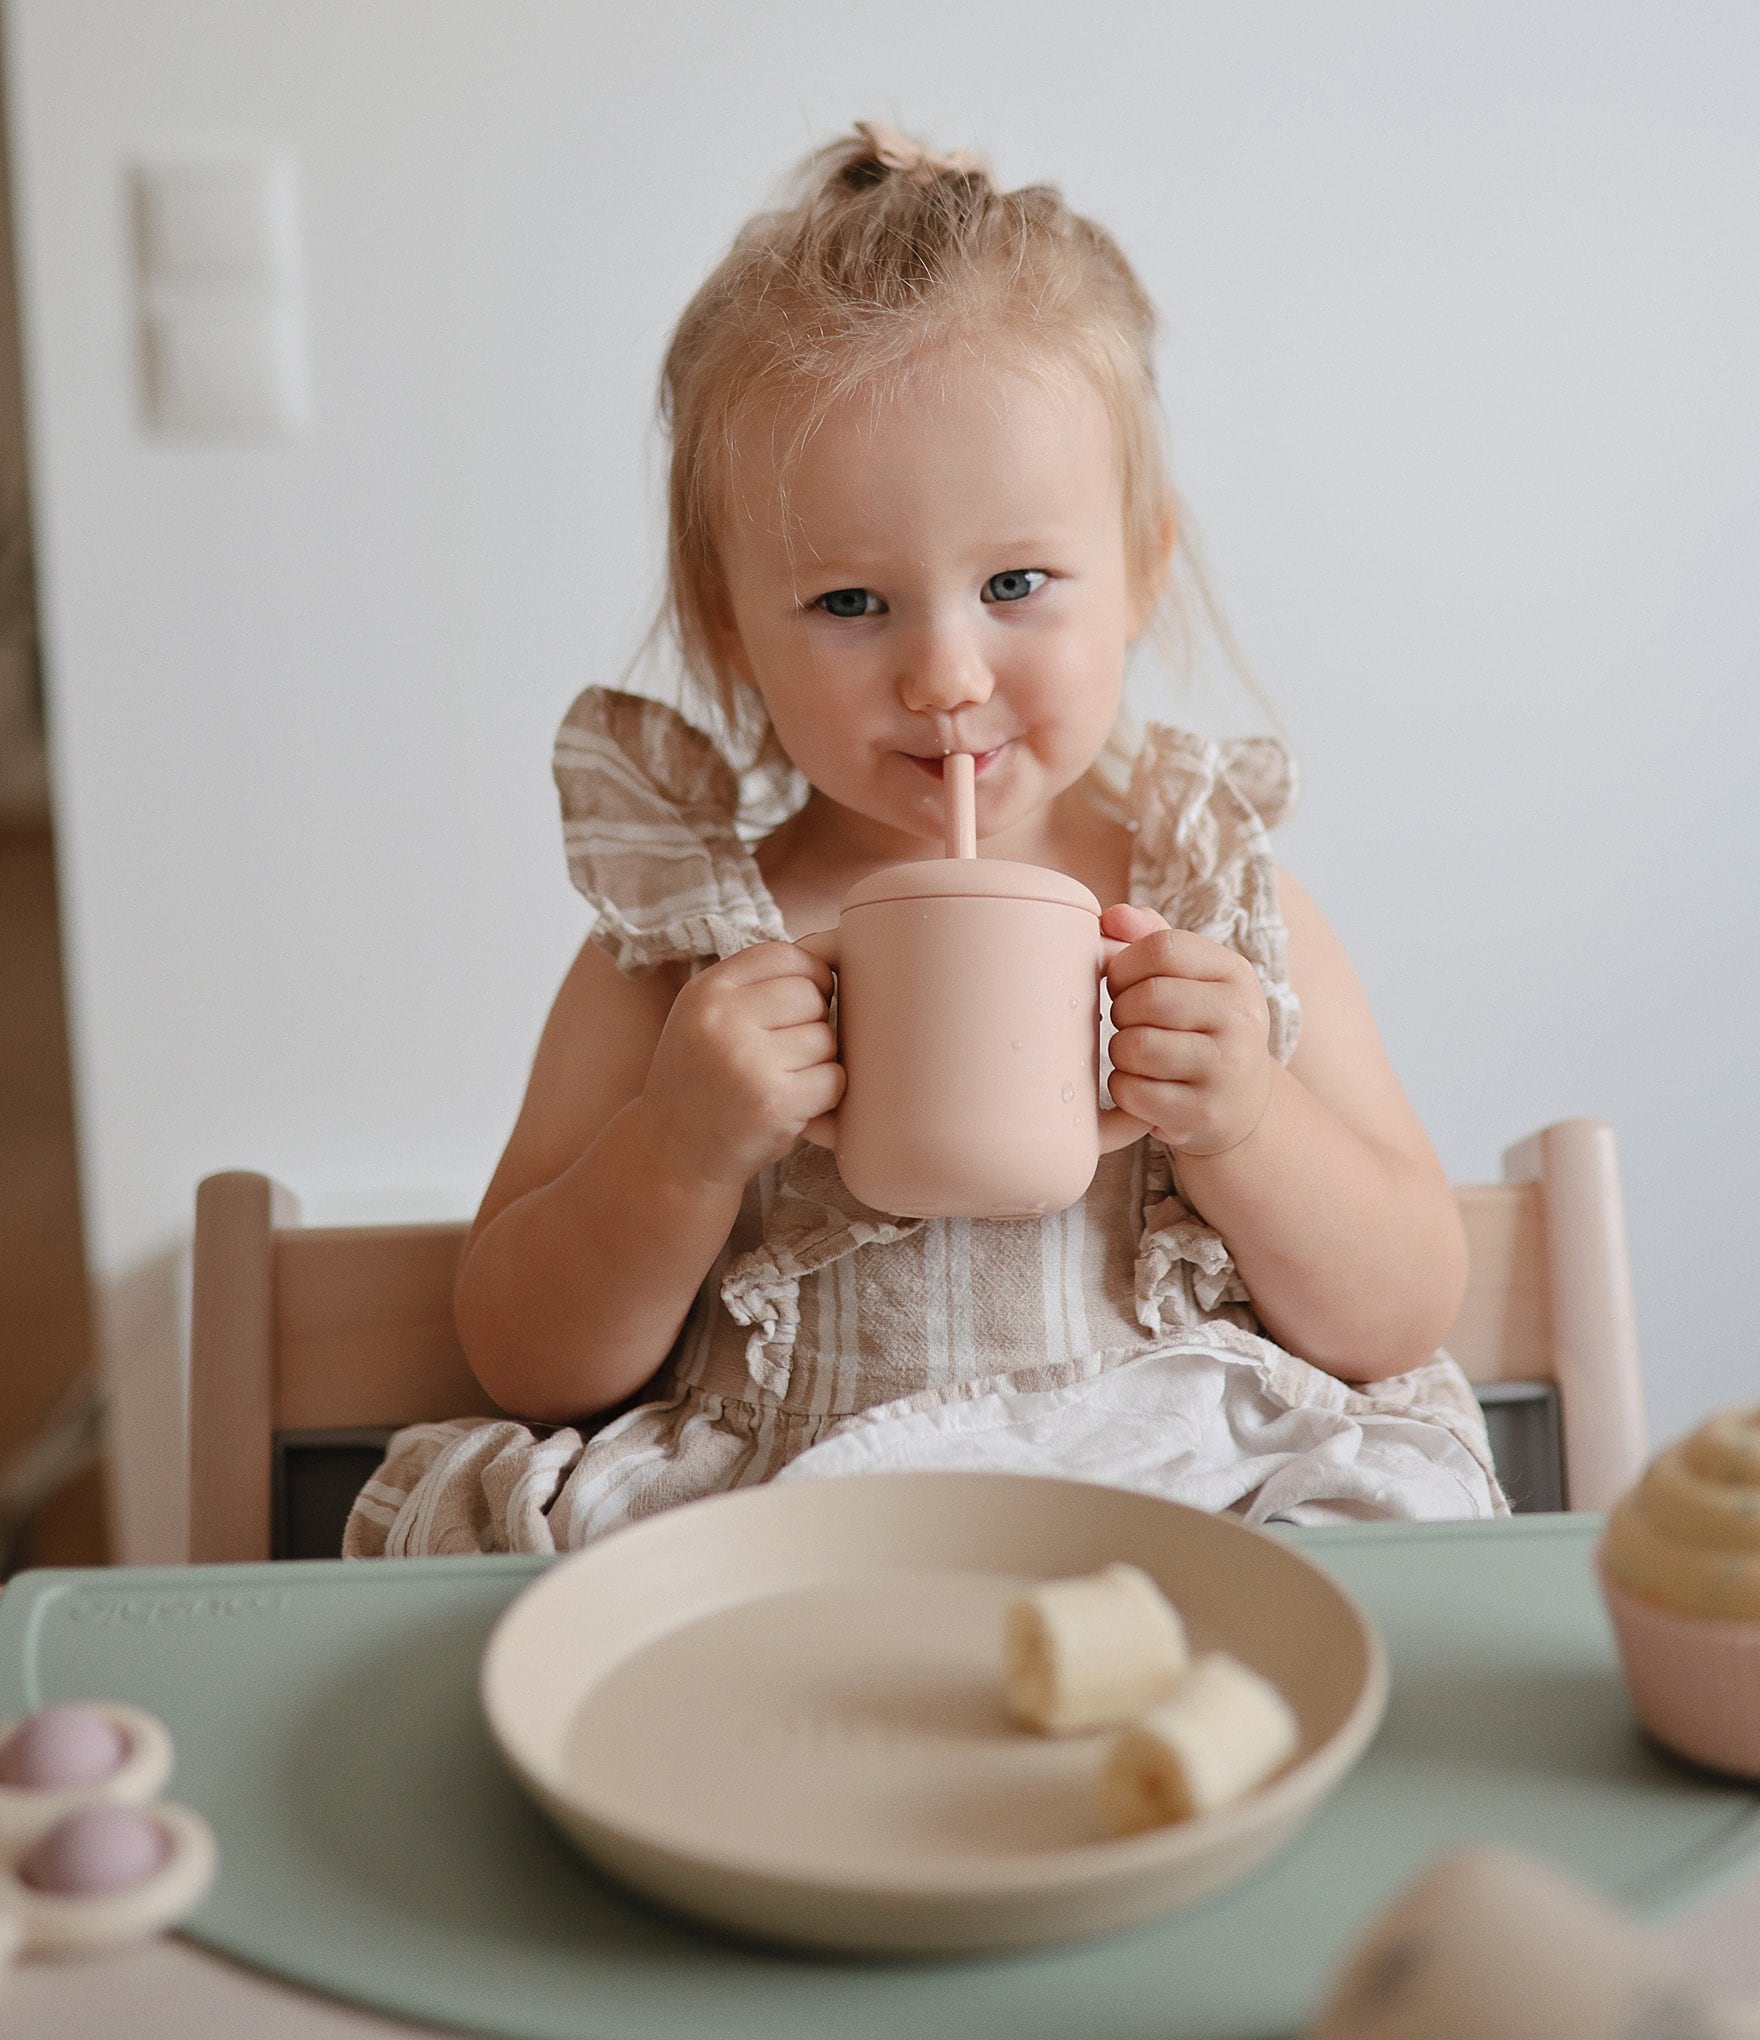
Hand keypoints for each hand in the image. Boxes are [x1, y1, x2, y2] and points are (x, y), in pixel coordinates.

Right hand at [635, 942, 843, 1186]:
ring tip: (784, 1079)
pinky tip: (794, 1104)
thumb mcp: (705, 1018)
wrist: (673, 1152)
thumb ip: (754, 986)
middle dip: (813, 1022)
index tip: (804, 1002)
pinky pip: (833, 1079)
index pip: (784, 955)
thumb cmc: (703, 1079)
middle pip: (811, 995)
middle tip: (787, 1052)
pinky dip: (825, 1094)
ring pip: (826, 1038)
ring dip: (818, 1062)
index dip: (808, 975)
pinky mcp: (775, 1102)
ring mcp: (748, 1061)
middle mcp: (722, 1020)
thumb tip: (834, 959)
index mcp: (706, 991)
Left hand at [1102, 903, 1272, 1157]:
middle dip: (1120, 1010)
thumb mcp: (1191, 977)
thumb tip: (1110, 917)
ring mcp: (1227, 1069)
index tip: (1121, 982)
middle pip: (1147, 998)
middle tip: (1128, 1022)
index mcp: (1235, 974)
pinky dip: (1123, 1087)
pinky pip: (1133, 1092)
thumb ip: (1149, 938)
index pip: (1162, 947)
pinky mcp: (1204, 1113)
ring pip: (1136, 1046)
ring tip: (1135, 1053)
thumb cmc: (1200, 1026)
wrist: (1241, 1102)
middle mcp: (1241, 1019)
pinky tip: (1140, 1084)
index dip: (1124, 964)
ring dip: (1120, 1051)